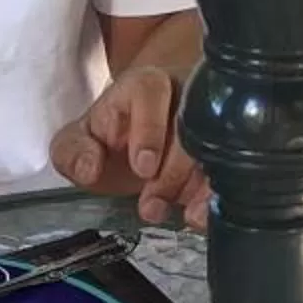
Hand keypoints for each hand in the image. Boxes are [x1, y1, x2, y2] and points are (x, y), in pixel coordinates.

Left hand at [51, 65, 208, 226]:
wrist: (139, 140)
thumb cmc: (111, 135)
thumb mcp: (80, 140)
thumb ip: (73, 151)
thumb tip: (89, 169)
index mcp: (144, 85)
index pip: (151, 91)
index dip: (150, 130)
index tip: (142, 168)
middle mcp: (184, 96)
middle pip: (189, 124)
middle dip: (172, 172)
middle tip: (152, 204)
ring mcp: (209, 121)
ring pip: (216, 147)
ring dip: (197, 187)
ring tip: (180, 215)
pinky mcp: (224, 149)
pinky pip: (230, 169)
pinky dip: (215, 196)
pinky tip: (200, 216)